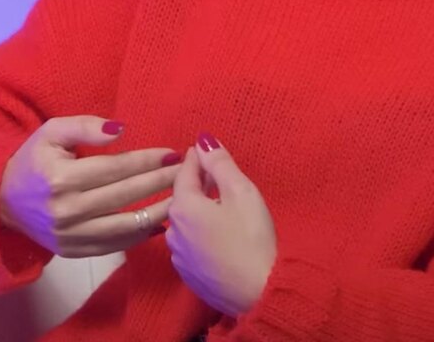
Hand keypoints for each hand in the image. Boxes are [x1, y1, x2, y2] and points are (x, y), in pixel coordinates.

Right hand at [0, 115, 181, 257]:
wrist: (3, 201)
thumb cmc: (33, 160)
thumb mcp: (51, 132)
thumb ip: (85, 126)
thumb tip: (120, 130)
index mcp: (61, 178)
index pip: (115, 168)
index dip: (146, 160)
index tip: (171, 153)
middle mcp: (67, 210)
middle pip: (125, 195)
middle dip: (160, 182)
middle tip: (186, 172)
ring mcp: (71, 235)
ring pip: (125, 226)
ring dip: (158, 212)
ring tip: (182, 198)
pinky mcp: (74, 251)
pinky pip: (115, 246)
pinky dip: (140, 235)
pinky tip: (160, 222)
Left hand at [166, 132, 277, 316]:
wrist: (260, 293)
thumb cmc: (252, 238)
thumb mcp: (241, 193)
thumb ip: (220, 164)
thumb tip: (203, 140)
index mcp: (183, 207)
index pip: (185, 171)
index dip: (197, 157)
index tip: (205, 148)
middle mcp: (173, 230)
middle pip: (182, 196)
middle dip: (198, 183)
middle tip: (217, 174)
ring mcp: (179, 256)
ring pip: (186, 221)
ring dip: (199, 208)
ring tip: (220, 203)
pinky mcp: (189, 275)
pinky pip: (191, 243)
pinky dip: (201, 231)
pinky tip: (219, 233)